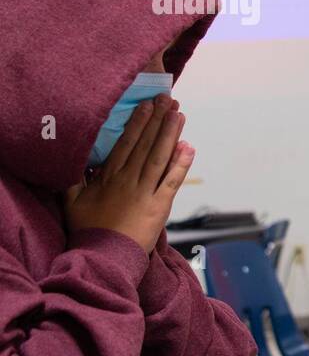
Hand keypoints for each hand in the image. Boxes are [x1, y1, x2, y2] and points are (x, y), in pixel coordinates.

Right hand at [64, 95, 193, 253]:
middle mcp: (128, 180)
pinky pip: (172, 181)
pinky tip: (189, 147)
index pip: (125, 143)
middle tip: (167, 99)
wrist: (103, 256)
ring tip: (179, 114)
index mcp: (108, 177)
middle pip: (145, 145)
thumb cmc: (88, 229)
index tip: (145, 105)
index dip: (137, 123)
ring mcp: (145, 192)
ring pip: (159, 157)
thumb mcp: (72, 201)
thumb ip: (75, 178)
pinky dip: (181, 164)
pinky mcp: (159, 206)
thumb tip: (75, 159)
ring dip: (170, 134)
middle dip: (157, 120)